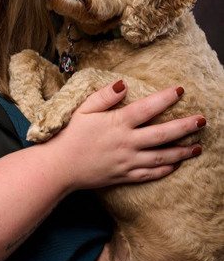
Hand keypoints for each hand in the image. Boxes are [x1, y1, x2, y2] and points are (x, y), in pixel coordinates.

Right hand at [45, 80, 203, 190]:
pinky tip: (175, 165)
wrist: (58, 167)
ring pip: (161, 157)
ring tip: (198, 146)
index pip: (147, 108)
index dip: (165, 98)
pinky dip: (165, 170)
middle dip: (185, 127)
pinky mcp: (124, 176)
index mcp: (117, 124)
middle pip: (162, 135)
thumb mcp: (82, 110)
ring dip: (182, 151)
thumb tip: (124, 84)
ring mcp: (127, 162)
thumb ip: (104, 96)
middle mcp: (127, 143)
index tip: (180, 90)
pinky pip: (150, 174)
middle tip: (203, 121)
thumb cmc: (68, 135)